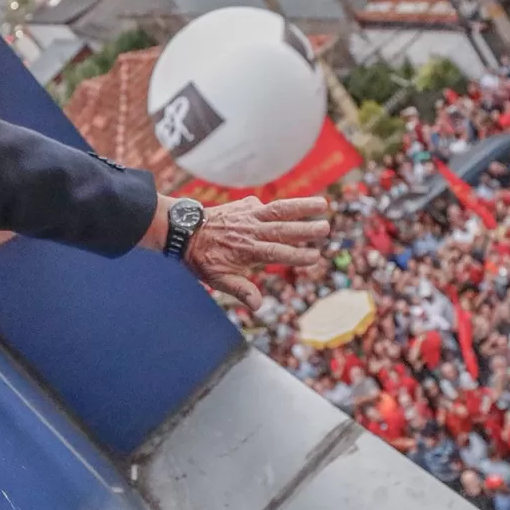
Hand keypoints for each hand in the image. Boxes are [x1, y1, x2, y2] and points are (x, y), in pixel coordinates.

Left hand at [185, 196, 329, 308]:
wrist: (183, 229)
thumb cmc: (201, 258)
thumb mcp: (216, 279)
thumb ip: (240, 290)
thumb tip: (259, 306)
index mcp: (247, 250)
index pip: (277, 252)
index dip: (297, 255)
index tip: (315, 257)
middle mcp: (250, 230)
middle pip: (282, 228)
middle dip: (305, 229)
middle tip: (326, 228)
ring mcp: (248, 215)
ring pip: (279, 209)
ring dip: (301, 206)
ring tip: (323, 204)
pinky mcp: (245, 205)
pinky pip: (264, 205)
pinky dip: (278, 206)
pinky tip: (291, 208)